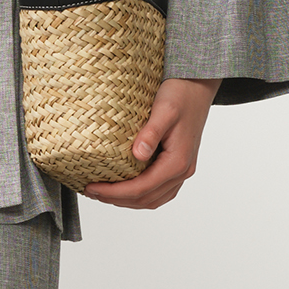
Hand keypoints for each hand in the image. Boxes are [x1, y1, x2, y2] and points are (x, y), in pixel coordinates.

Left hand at [84, 77, 220, 209]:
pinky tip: (123, 188)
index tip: (92, 187)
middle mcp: (182, 171)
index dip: (115, 192)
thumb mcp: (164, 110)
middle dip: (116, 199)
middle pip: (146, 199)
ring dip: (127, 201)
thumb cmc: (181, 95)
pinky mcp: (178, 167)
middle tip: (91, 191)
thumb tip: (138, 155)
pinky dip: (139, 195)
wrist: (197, 88)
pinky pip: (158, 191)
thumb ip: (151, 133)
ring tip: (103, 193)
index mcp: (178, 161)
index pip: (142, 187)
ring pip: (153, 199)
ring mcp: (181, 171)